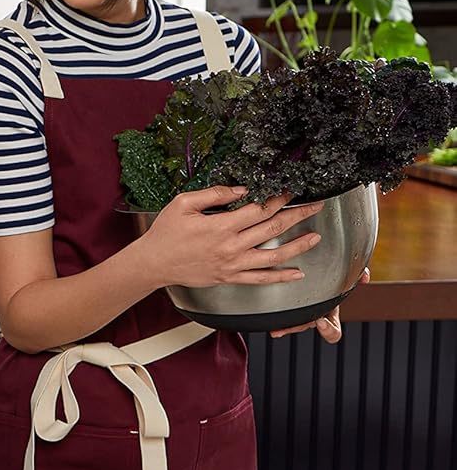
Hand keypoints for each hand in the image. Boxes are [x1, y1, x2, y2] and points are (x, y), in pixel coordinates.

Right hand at [140, 186, 324, 289]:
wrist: (153, 263)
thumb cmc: (165, 233)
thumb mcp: (183, 204)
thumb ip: (214, 194)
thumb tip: (242, 190)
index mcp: (221, 226)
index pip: (259, 209)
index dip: (278, 199)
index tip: (290, 191)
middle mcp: (231, 246)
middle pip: (272, 228)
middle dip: (296, 215)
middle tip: (314, 207)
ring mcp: (232, 264)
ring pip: (273, 255)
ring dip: (297, 246)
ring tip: (315, 237)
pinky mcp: (229, 277)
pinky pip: (260, 279)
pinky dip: (281, 277)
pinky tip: (297, 273)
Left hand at [270, 268, 370, 342]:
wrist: (315, 259)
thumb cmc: (334, 269)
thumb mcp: (347, 271)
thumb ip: (358, 273)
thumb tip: (364, 278)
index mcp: (329, 311)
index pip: (333, 332)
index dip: (328, 331)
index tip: (321, 321)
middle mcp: (314, 314)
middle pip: (307, 327)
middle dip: (301, 327)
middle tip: (292, 324)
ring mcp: (299, 310)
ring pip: (292, 323)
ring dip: (285, 327)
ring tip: (276, 330)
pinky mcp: (285, 303)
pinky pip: (280, 315)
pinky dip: (275, 319)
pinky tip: (267, 321)